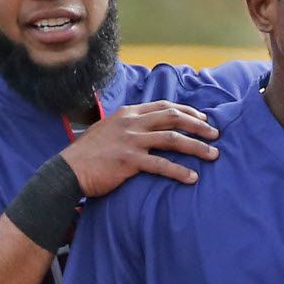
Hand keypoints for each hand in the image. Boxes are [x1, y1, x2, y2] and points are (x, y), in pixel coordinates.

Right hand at [60, 101, 220, 195]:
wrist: (67, 171)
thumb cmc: (88, 154)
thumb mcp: (107, 130)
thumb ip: (127, 125)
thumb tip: (146, 128)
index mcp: (128, 113)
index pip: (164, 106)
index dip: (187, 111)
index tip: (202, 118)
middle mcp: (132, 123)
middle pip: (174, 118)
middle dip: (198, 125)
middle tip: (215, 134)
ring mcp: (131, 141)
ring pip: (173, 139)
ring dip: (197, 147)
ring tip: (213, 155)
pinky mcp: (129, 161)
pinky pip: (161, 165)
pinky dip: (179, 171)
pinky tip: (192, 178)